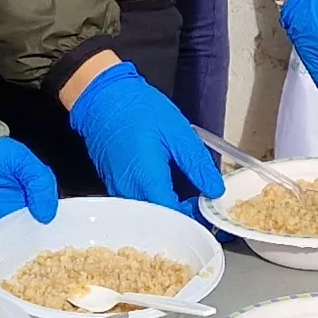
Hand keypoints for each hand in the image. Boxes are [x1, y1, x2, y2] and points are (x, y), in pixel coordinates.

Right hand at [60, 60, 220, 213]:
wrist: (102, 97)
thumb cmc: (136, 109)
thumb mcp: (177, 132)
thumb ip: (197, 164)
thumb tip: (214, 188)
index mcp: (147, 179)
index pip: (174, 216)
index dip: (193, 217)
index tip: (206, 206)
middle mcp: (129, 190)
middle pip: (159, 221)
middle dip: (181, 217)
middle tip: (199, 204)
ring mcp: (117, 188)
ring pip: (146, 214)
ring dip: (166, 210)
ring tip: (185, 197)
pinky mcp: (113, 184)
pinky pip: (135, 203)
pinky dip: (153, 201)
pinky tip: (165, 187)